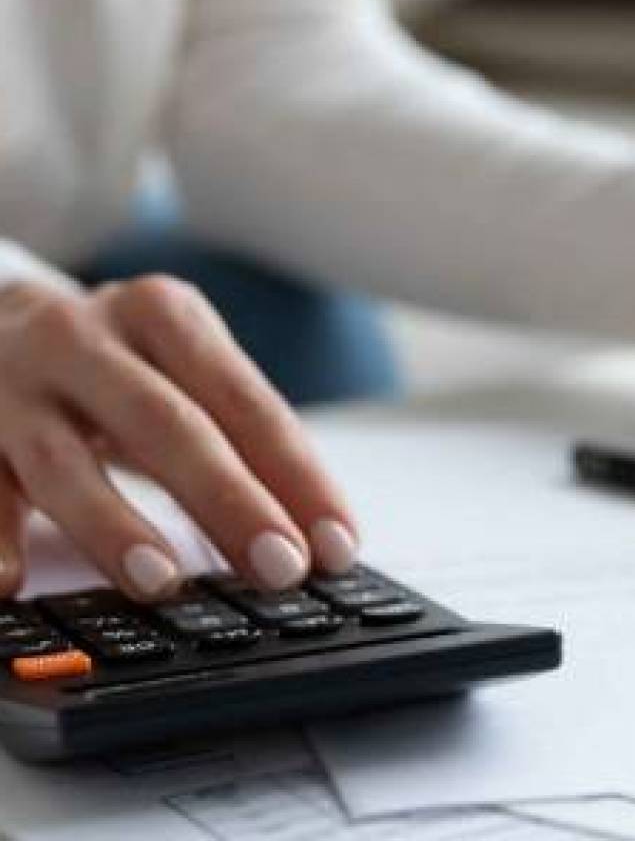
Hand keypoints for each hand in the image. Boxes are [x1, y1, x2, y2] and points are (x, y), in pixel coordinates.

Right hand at [0, 275, 357, 598]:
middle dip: (229, 500)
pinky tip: (10, 583)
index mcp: (163, 315)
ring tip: (162, 581)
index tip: (337, 544)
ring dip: (114, 526)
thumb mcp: (178, 375)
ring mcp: (11, 382)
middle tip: (281, 567)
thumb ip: (239, 441)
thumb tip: (316, 533)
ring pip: (63, 461)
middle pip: (167, 424)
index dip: (297, 477)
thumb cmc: (112, 365)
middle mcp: (85, 337)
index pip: (246, 403)